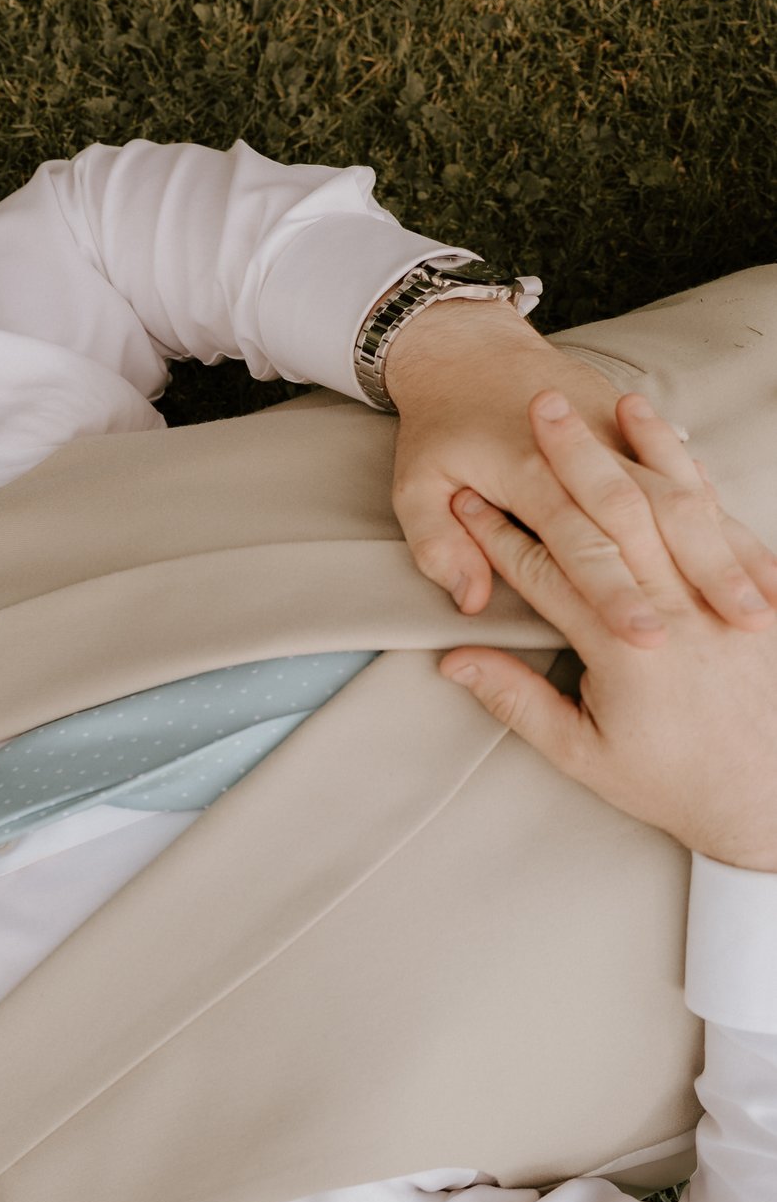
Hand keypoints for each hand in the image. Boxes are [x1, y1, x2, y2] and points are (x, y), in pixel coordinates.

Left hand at [385, 300, 776, 644]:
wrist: (468, 350)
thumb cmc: (438, 427)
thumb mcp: (413, 485)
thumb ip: (438, 544)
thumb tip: (469, 601)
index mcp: (530, 476)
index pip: (581, 547)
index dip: (615, 594)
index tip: (647, 637)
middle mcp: (589, 458)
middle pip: (654, 525)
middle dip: (699, 578)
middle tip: (740, 627)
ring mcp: (622, 443)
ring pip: (687, 503)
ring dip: (729, 553)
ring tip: (766, 603)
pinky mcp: (640, 438)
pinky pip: (693, 484)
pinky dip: (727, 522)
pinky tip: (759, 562)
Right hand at [439, 406, 776, 872]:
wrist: (766, 798)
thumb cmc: (669, 781)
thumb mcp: (581, 755)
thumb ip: (516, 700)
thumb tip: (456, 660)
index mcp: (624, 653)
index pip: (548, 572)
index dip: (498, 533)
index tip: (463, 497)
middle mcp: (673, 613)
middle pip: (610, 518)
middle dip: (568, 460)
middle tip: (534, 411)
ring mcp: (716, 598)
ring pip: (670, 505)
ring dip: (634, 450)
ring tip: (601, 403)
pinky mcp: (745, 593)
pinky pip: (719, 517)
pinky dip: (691, 473)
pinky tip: (669, 438)